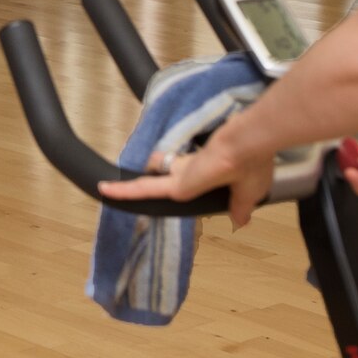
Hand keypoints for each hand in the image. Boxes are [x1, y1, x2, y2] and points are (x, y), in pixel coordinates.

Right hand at [96, 119, 275, 228]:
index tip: (106, 189)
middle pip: (150, 173)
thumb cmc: (245, 166)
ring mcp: (192, 156)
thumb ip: (240, 207)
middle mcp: (182, 170)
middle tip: (113, 186)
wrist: (251, 137)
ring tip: (158, 176)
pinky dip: (190, 163)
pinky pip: (188, 157)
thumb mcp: (246, 193)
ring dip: (159, 167)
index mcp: (184, 185)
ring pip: (165, 160)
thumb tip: (240, 220)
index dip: (126, 191)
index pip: (147, 188)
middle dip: (132, 183)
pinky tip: (205, 166)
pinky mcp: (203, 146)